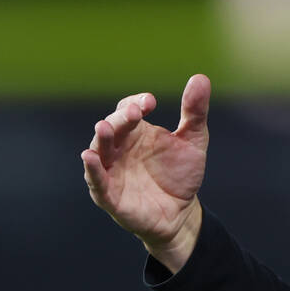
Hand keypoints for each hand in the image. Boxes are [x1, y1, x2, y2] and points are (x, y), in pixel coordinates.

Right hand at [81, 74, 210, 271]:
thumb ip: (195, 112)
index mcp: (136, 132)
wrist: (182, 212)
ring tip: (104, 127)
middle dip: (121, 118)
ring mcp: (112, 172)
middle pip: (112, 127)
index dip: (135, 103)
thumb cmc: (181, 174)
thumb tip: (200, 78)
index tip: (150, 101)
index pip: (127, 110)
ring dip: (101, 139)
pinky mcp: (110, 196)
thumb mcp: (194, 140)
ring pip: (99, 151)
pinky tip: (89, 158)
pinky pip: (97, 182)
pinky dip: (92, 170)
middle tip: (134, 112)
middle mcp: (119, 149)